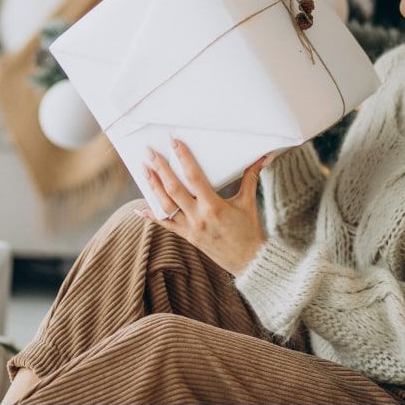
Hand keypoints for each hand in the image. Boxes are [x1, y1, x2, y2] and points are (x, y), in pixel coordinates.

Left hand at [137, 137, 266, 276]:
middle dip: (159, 169)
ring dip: (152, 187)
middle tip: (148, 153)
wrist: (248, 260)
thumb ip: (251, 177)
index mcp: (214, 206)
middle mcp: (198, 217)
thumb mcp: (248, 202)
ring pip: (165, 206)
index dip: (183, 159)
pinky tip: (140, 209)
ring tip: (144, 170)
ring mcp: (190, 228)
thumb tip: (264, 157)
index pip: (194, 177)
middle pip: (173, 189)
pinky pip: (166, 225)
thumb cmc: (249, 230)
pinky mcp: (186, 237)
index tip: (174, 143)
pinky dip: (152, 217)